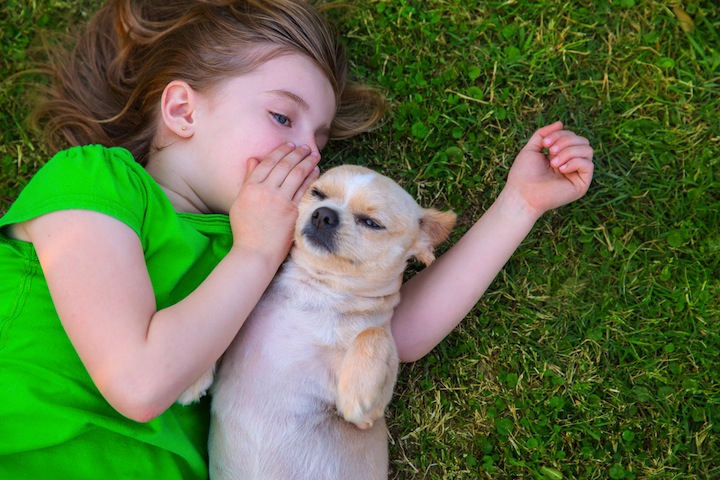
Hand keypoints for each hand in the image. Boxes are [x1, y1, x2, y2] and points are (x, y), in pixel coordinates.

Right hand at [229, 143, 320, 264]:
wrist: (256, 252)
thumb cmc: (245, 229)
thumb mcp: (240, 201)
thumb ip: (248, 179)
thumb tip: (254, 159)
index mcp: (250, 187)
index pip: (268, 163)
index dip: (280, 151)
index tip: (289, 145)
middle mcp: (266, 191)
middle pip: (284, 165)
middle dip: (297, 153)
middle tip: (306, 147)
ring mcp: (280, 201)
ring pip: (297, 174)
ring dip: (307, 161)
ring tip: (314, 154)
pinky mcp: (293, 211)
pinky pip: (304, 190)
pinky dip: (311, 178)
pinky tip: (316, 171)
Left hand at [505, 121, 593, 217]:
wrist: (522, 194)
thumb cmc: (523, 174)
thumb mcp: (532, 148)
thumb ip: (544, 134)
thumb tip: (560, 122)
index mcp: (561, 156)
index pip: (572, 136)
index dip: (560, 134)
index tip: (544, 143)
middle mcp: (571, 164)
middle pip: (582, 141)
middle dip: (566, 141)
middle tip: (550, 152)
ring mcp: (577, 174)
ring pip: (587, 150)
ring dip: (569, 151)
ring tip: (553, 162)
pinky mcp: (581, 185)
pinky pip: (588, 165)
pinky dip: (574, 162)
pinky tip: (560, 169)